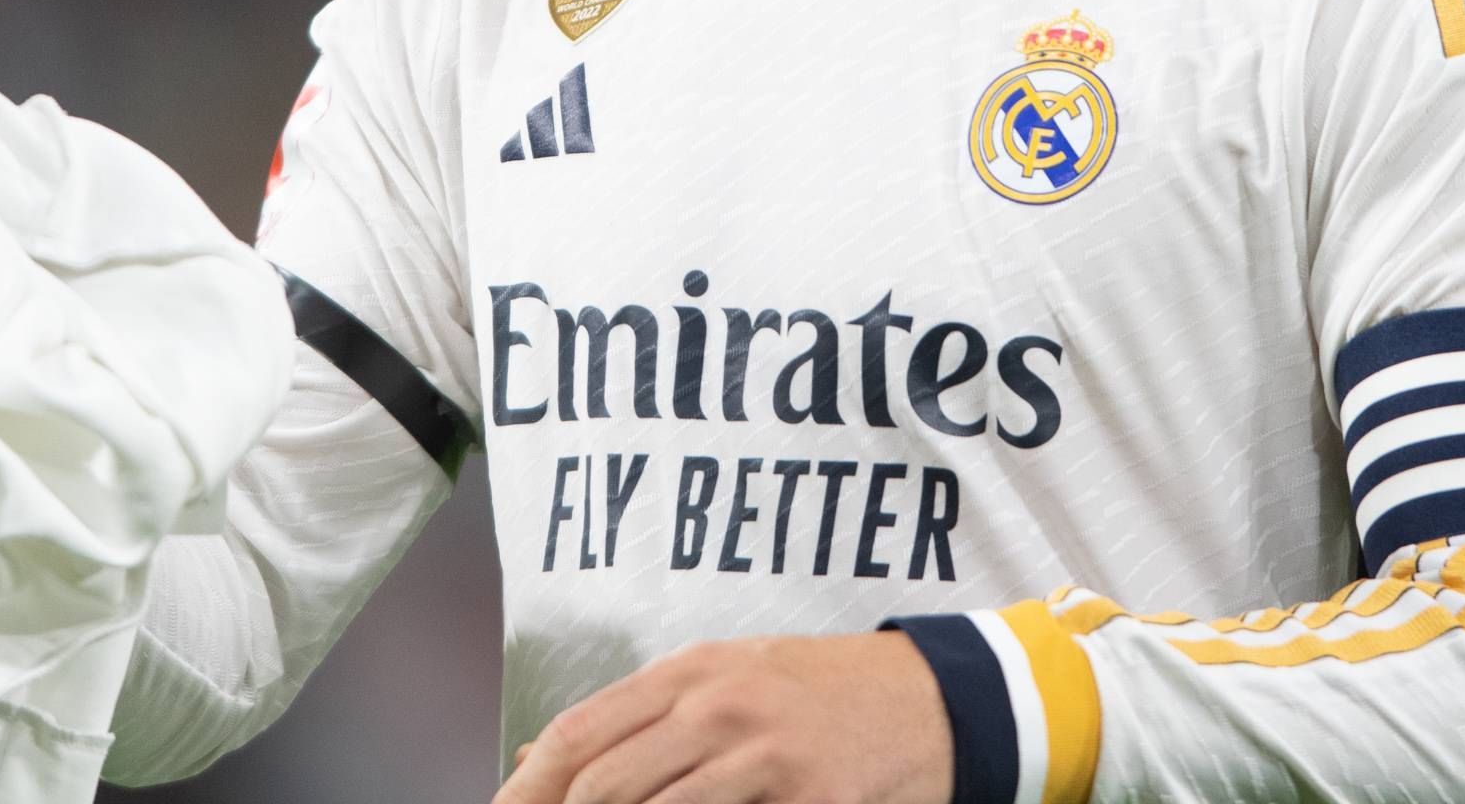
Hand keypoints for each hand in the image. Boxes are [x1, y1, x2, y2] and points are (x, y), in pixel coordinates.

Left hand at [493, 630, 950, 803]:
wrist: (937, 699)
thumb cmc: (824, 694)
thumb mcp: (732, 680)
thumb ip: (648, 716)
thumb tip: (545, 755)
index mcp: (695, 672)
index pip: (581, 734)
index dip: (526, 788)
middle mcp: (721, 707)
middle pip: (603, 786)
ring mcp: (765, 758)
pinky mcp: (809, 803)